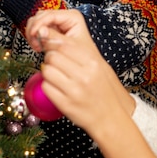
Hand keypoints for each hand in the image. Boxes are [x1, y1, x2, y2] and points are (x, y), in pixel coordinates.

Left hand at [25, 10, 135, 131]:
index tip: (51, 47)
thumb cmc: (104, 91)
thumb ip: (80, 53)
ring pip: (47, 71)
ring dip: (47, 71)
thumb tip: (55, 39)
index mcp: (93, 63)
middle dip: (49, 57)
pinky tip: (55, 87)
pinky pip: (46, 88)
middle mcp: (84, 76)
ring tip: (54, 75)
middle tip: (54, 63)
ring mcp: (74, 91)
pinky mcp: (65, 104)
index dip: (53, 44)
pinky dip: (47, 85)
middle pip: (53, 57)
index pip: (64, 45)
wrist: (110, 118)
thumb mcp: (99, 67)